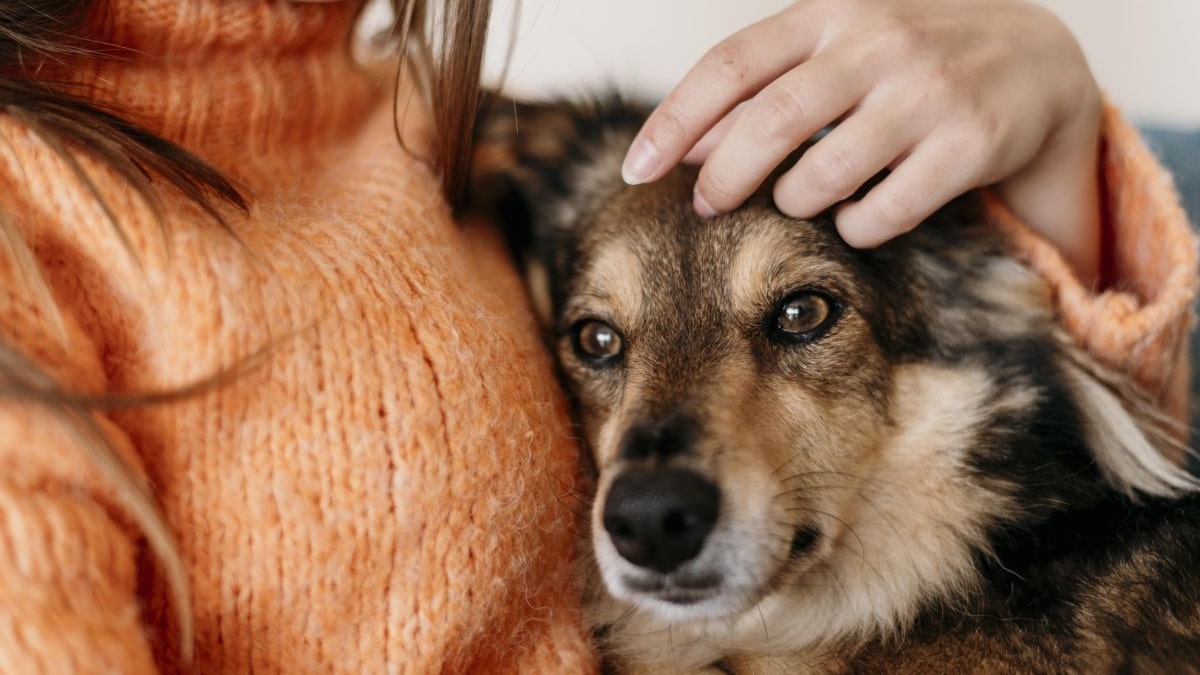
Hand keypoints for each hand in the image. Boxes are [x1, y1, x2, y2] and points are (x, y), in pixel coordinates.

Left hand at [623, 0, 1101, 281]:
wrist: (1038, 60)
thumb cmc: (908, 62)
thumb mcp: (837, 51)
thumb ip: (764, 87)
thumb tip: (684, 148)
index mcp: (831, 12)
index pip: (730, 66)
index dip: (673, 121)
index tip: (635, 169)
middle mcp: (878, 41)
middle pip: (769, 122)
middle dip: (722, 176)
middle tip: (704, 208)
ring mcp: (928, 90)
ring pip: (823, 174)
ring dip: (794, 202)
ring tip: (799, 201)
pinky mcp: (971, 141)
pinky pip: (883, 211)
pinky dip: (856, 226)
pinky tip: (858, 216)